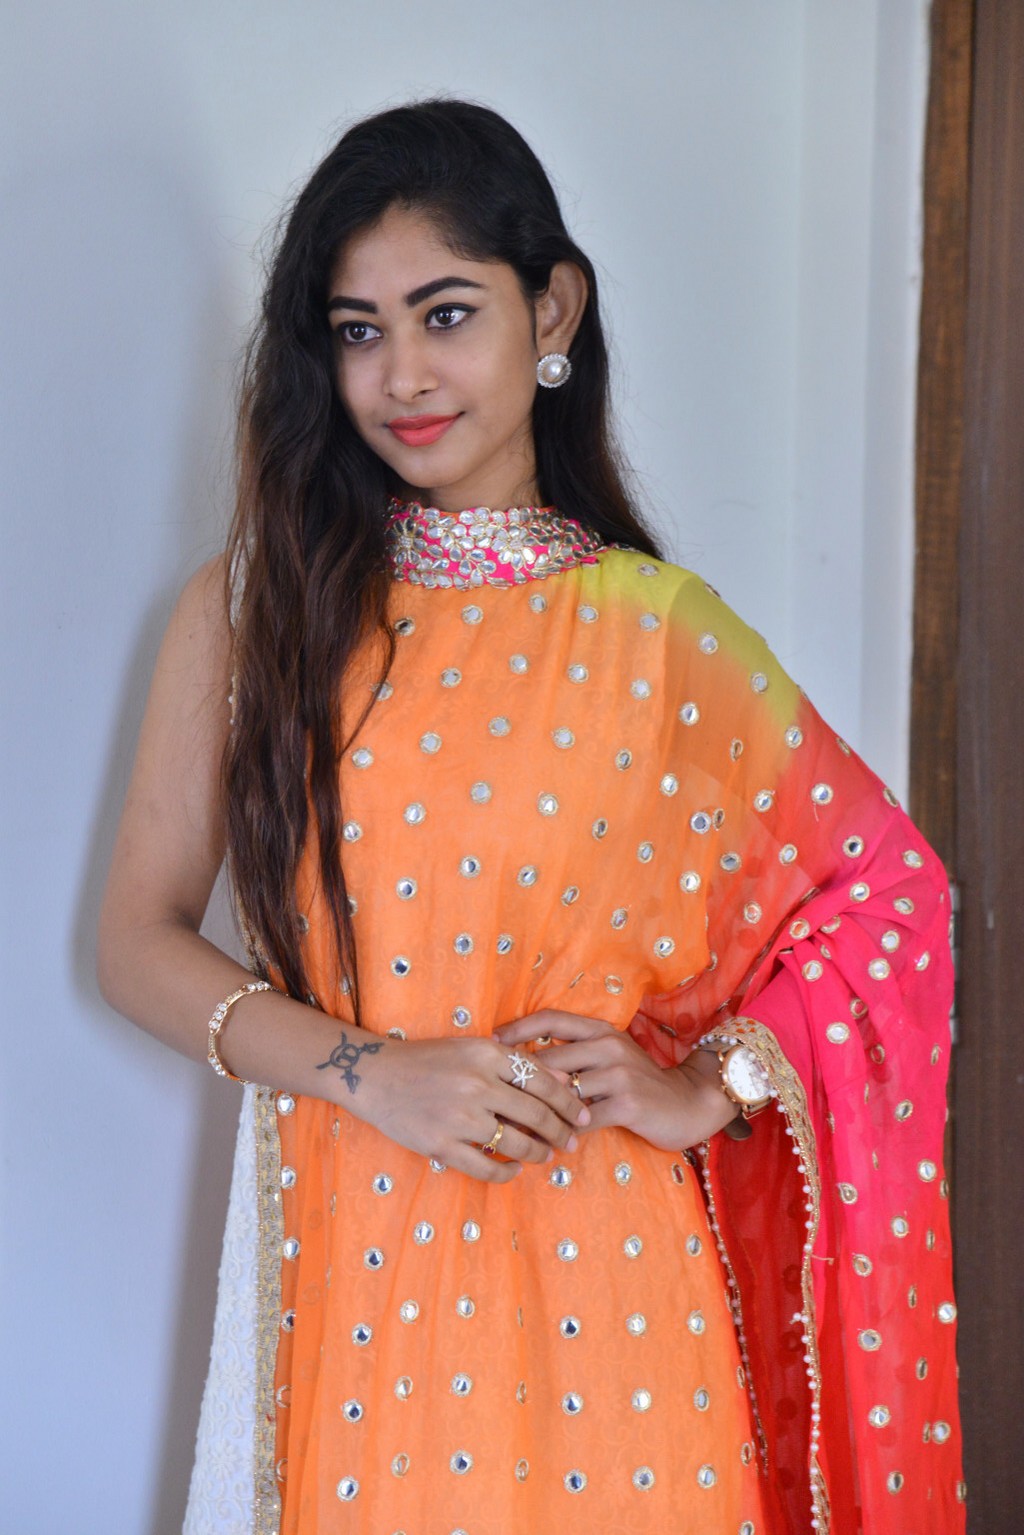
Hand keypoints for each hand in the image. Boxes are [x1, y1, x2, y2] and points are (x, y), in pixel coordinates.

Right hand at [345, 1034, 590, 1183]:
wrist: (376, 1075)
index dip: (568, 1102)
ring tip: (546, 1156)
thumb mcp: (473, 1048)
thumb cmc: (428, 1059)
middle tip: (572, 1141)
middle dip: (560, 1131)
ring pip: (516, 1143)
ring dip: (538, 1153)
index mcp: (487, 1054)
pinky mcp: (440, 1144)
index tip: (582, 1115)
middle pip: (536, 1114)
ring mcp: (459, 1117)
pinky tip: (514, 1170)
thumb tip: (562, 1082)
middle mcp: (477, 1084)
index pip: (543, 1080)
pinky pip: (485, 1167)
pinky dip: (506, 1172)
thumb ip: (514, 1063)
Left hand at [494, 1009, 738, 1150]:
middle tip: (491, 1095)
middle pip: (548, 1059)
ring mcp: (618, 1074)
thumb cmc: (640, 1081)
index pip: (550, 1018)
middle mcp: (608, 1046)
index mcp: (600, 1030)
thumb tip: (526, 1062)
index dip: (517, 1029)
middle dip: (518, 1080)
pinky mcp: (626, 1104)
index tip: (489, 1042)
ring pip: (562, 1092)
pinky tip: (547, 1143)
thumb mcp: (611, 1055)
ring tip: (510, 1124)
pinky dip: (562, 1133)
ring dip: (536, 1111)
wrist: (688, 1101)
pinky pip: (582, 1121)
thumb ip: (576, 1053)